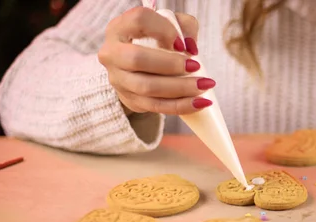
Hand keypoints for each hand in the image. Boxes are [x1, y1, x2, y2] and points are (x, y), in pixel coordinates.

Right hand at [98, 7, 213, 115]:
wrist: (141, 66)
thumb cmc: (157, 40)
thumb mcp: (170, 25)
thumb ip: (184, 27)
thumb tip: (190, 48)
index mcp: (119, 28)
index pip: (139, 20)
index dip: (164, 30)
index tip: (183, 43)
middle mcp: (112, 53)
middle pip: (137, 58)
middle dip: (170, 64)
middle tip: (196, 66)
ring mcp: (118, 79)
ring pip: (147, 87)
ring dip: (179, 88)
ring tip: (203, 86)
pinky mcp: (129, 100)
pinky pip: (156, 106)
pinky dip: (180, 106)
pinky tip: (199, 103)